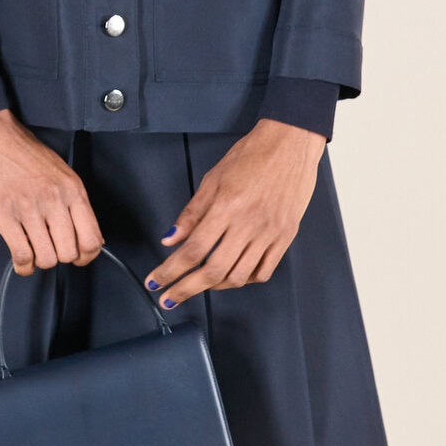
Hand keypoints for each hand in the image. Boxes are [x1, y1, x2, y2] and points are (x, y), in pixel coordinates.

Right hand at [0, 110, 104, 272]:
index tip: (78, 256)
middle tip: (50, 249)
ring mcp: (29, 208)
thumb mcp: (59, 170)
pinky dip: (23, 265)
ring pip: (46, 258)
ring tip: (34, 251)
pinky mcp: (4, 214)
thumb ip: (73, 200)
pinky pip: (21, 254)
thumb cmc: (21, 148)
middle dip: (60, 257)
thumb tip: (86, 232)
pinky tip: (22, 261)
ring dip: (40, 261)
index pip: (92, 238)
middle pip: (69, 253)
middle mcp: (55, 199)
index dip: (86, 256)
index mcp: (72, 188)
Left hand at [144, 118, 324, 305]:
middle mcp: (248, 225)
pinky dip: (244, 280)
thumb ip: (191, 214)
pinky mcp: (285, 237)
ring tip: (198, 286)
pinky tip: (231, 277)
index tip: (156, 282)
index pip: (192, 250)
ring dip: (213, 287)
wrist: (290, 145)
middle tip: (169, 299)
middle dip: (186, 289)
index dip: (170, 271)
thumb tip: (171, 239)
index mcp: (226, 208)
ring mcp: (269, 234)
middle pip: (212, 270)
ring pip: (238, 276)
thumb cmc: (252, 156)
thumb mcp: (212, 179)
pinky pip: (263, 272)